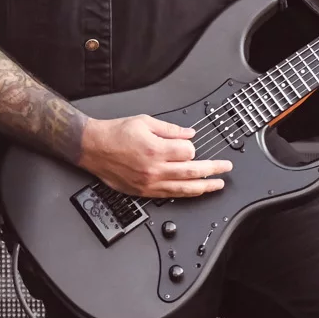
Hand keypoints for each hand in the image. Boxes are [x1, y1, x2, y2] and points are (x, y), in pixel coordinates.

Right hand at [79, 115, 232, 197]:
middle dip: (213, 170)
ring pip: (184, 188)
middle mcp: (154, 168)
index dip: (192, 147)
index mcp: (155, 149)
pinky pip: (170, 196)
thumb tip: (189, 134)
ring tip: (218, 185)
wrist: (93, 148)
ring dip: (204, 187)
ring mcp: (149, 183)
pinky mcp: (143, 191)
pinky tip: (194, 192)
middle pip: (192, 171)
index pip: (188, 151)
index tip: (189, 144)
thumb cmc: (115, 134)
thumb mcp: (144, 121)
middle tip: (225, 168)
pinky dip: (185, 194)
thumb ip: (170, 129)